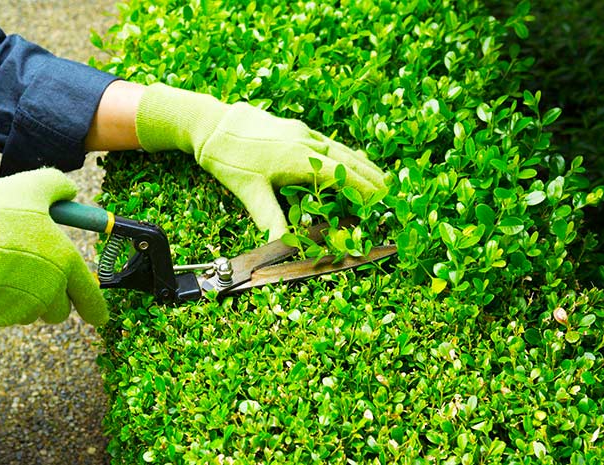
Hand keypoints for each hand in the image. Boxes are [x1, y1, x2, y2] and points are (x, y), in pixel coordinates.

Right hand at [0, 169, 107, 325]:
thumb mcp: (33, 187)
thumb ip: (57, 187)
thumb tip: (69, 191)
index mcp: (67, 263)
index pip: (91, 297)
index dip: (96, 308)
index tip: (98, 318)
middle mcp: (50, 290)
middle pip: (60, 310)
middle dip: (53, 301)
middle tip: (36, 279)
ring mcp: (23, 306)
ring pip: (32, 313)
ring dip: (25, 300)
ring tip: (5, 273)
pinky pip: (3, 314)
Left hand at [135, 84, 385, 239]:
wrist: (211, 123)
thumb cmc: (228, 157)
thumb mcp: (248, 191)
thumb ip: (269, 218)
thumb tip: (283, 246)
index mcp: (299, 159)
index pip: (341, 177)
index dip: (363, 191)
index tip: (380, 203)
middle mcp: (306, 142)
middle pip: (349, 161)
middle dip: (372, 178)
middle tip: (392, 194)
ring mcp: (302, 132)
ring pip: (342, 150)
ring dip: (363, 164)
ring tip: (381, 178)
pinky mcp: (296, 128)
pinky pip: (329, 142)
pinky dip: (346, 154)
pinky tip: (349, 160)